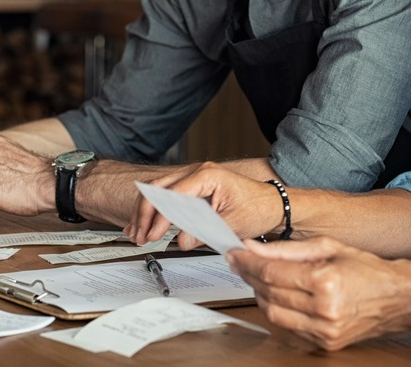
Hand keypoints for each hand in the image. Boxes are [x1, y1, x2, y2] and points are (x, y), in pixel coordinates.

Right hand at [125, 161, 283, 247]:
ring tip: (138, 233)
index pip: (173, 195)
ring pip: (158, 190)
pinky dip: (154, 209)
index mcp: (207, 175)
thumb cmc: (258, 208)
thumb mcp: (232, 223)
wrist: (272, 204)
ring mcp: (194, 178)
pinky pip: (167, 195)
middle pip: (158, 188)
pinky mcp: (194, 188)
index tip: (153, 235)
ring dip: (145, 212)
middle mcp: (198, 172)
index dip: (160, 217)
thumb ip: (205, 231)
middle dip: (145, 213)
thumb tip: (181, 240)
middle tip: (140, 235)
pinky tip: (144, 224)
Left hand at [228, 236, 410, 350]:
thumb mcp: (329, 246)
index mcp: (326, 280)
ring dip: (260, 295)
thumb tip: (254, 247)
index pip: (273, 271)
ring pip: (274, 314)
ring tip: (258, 277)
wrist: (396, 298)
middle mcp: (324, 309)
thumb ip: (288, 248)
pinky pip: (288, 328)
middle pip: (269, 293)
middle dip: (250, 276)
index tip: (235, 253)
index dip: (248, 262)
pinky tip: (277, 296)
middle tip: (240, 262)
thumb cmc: (367, 268)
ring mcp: (324, 330)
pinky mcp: (325, 343)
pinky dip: (278, 311)